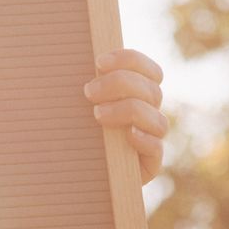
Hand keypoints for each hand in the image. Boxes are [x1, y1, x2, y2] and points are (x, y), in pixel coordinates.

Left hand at [84, 47, 167, 182]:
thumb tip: (70, 57)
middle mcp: (149, 114)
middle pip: (152, 91)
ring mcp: (151, 140)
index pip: (150, 70)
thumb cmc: (72, 129)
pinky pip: (157, 149)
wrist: (72, 171)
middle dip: (120, 84)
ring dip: (128, 111)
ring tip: (98, 115)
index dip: (129, 60)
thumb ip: (86, 83)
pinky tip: (127, 136)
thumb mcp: (77, 104)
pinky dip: (144, 139)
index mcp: (138, 93)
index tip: (99, 62)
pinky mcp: (149, 165)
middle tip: (88, 92)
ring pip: (158, 119)